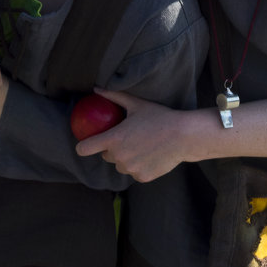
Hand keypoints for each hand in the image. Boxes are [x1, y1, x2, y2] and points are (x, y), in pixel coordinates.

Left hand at [74, 89, 189, 182]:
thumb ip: (113, 97)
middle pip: (106, 156)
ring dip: (125, 158)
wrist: (183, 136)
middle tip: (126, 139)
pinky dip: (139, 166)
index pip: (85, 148)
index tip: (85, 144)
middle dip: (112, 149)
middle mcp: (119, 157)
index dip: (83, 146)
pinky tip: (150, 155)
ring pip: (120, 165)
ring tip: (140, 146)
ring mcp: (130, 169)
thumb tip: (96, 89)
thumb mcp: (136, 104)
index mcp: (114, 139)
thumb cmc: (159, 117)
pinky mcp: (142, 177)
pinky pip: (134, 172)